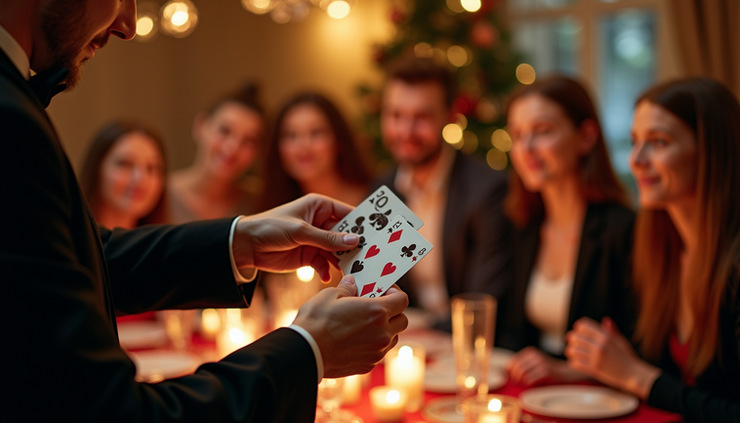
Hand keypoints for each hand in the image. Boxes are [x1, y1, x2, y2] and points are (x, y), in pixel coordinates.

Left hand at [232, 194, 358, 281]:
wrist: (245, 246)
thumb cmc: (270, 228)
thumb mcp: (301, 231)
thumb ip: (328, 238)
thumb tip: (355, 240)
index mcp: (320, 206)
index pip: (348, 214)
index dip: (363, 224)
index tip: (378, 236)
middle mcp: (321, 222)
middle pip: (346, 234)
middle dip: (355, 246)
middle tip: (370, 258)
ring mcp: (316, 240)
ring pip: (337, 251)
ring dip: (343, 261)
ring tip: (353, 272)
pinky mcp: (309, 256)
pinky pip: (325, 263)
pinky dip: (328, 270)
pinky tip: (328, 277)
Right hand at [293, 275, 408, 377]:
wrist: (305, 352)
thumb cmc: (316, 321)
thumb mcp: (331, 295)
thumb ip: (347, 288)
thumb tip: (352, 282)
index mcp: (377, 312)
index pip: (402, 300)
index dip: (395, 293)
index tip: (385, 290)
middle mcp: (382, 334)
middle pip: (402, 320)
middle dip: (393, 312)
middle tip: (377, 306)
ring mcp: (377, 352)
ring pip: (393, 338)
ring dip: (386, 329)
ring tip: (366, 323)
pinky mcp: (368, 365)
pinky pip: (379, 352)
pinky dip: (374, 344)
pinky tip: (357, 339)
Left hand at [506, 346, 588, 386]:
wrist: (566, 371)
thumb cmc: (548, 370)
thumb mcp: (535, 363)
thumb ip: (523, 365)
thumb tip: (506, 372)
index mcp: (530, 352)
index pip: (514, 361)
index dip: (510, 371)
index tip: (511, 378)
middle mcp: (535, 355)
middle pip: (517, 367)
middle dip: (514, 377)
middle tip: (517, 383)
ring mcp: (541, 363)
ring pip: (522, 373)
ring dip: (520, 380)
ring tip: (523, 384)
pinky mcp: (546, 371)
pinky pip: (531, 378)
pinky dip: (528, 383)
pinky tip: (530, 384)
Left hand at [565, 317, 660, 398]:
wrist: (632, 374)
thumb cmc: (626, 356)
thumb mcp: (621, 341)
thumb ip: (611, 330)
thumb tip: (605, 319)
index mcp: (605, 336)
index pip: (582, 325)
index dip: (578, 328)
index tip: (579, 333)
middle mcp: (600, 345)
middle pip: (575, 336)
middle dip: (572, 339)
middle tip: (574, 343)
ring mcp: (596, 358)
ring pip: (572, 350)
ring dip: (570, 351)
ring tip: (573, 353)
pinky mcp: (594, 369)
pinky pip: (574, 363)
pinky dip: (573, 362)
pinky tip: (577, 362)